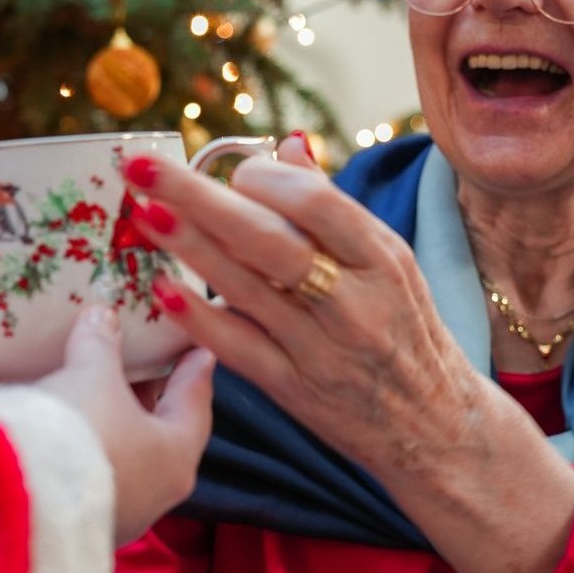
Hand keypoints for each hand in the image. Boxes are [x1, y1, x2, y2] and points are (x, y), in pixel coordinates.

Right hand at [38, 304, 216, 544]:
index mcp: (176, 456)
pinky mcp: (81, 524)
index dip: (194, 372)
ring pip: (128, 458)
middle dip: (153, 399)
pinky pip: (95, 476)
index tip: (200, 352)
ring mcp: (120, 515)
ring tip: (103, 393)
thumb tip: (102, 316)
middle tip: (148, 366)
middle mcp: (156, 493)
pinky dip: (92, 448)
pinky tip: (73, 432)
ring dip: (118, 426)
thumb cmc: (77, 432)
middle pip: (162, 433)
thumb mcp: (91, 376)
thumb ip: (100, 344)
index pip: (195, 403)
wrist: (15, 499)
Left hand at [122, 144, 498, 484]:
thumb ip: (335, 208)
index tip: (230, 169)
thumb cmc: (406, 332)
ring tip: (142, 212)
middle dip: (199, 198)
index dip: (263, 179)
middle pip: (267, 239)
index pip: (316, 203)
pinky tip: (163, 291)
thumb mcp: (391, 264)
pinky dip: (200, 319)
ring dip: (188, 247)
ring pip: (246, 289)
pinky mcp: (295, 390)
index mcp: (381, 259)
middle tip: (144, 168)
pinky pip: (238, 349)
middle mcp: (354, 302)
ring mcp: (322, 350)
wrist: (432, 426)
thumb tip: (287, 146)